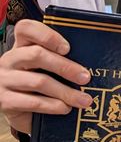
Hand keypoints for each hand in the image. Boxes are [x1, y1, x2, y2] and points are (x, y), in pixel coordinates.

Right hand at [0, 19, 92, 134]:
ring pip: (38, 81)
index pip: (26, 28)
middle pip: (36, 54)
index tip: (67, 48)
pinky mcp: (4, 101)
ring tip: (84, 100)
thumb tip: (91, 65)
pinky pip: (33, 102)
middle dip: (65, 67)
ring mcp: (4, 80)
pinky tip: (65, 108)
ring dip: (66, 92)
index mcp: (21, 46)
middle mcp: (9, 60)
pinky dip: (53, 106)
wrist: (21, 112)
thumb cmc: (39, 86)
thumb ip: (61, 61)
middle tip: (85, 77)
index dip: (47, 35)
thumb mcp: (48, 69)